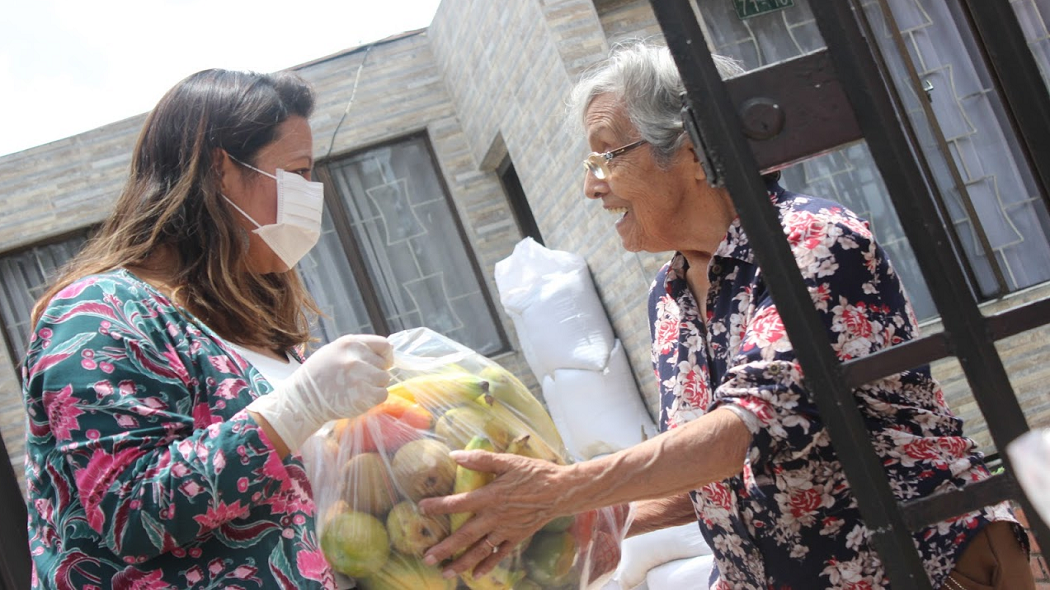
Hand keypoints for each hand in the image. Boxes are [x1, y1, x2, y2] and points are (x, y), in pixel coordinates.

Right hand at [247, 334, 392, 451]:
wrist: (302, 400)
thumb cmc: (318, 375)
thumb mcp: (335, 351)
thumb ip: (358, 349)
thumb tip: (388, 350)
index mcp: (350, 343)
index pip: (384, 345)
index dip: (385, 356)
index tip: (381, 364)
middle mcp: (355, 358)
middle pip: (384, 365)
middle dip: (375, 373)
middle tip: (359, 380)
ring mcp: (359, 377)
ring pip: (384, 380)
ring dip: (375, 386)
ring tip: (357, 389)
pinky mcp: (362, 395)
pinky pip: (382, 394)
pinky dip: (374, 398)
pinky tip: (359, 398)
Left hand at [417, 450, 570, 577]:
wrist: (562, 490)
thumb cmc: (534, 472)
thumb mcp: (508, 461)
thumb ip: (481, 459)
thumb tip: (454, 455)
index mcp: (490, 496)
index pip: (458, 503)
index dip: (438, 506)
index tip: (421, 508)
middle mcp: (495, 517)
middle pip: (464, 535)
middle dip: (444, 547)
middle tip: (427, 558)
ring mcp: (506, 530)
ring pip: (480, 550)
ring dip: (462, 562)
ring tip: (446, 572)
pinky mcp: (517, 537)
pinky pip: (500, 554)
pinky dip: (488, 565)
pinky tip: (476, 574)